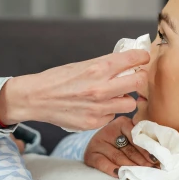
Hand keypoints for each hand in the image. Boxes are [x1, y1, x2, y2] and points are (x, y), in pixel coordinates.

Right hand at [0, 50, 148, 130]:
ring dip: (124, 98)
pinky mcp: (94, 122)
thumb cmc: (57, 79)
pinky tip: (96, 107)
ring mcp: (99, 107)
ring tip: (113, 95)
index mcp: (99, 68)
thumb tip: (127, 65)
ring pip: (130, 103)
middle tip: (133, 78)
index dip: (141, 57)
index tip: (142, 58)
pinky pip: (112, 116)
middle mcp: (101, 88)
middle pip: (138, 82)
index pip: (134, 59)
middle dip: (138, 79)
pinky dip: (108, 111)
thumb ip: (105, 66)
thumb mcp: (82, 65)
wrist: (36, 98)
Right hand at [84, 116, 157, 177]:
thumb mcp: (130, 138)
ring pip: (118, 157)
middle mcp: (109, 130)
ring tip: (141, 175)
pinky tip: (119, 174)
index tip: (156, 159)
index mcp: (122, 123)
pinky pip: (102, 163)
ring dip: (130, 167)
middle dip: (142, 161)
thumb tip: (158, 158)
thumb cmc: (119, 144)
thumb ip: (142, 143)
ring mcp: (99, 142)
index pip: (136, 136)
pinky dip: (111, 169)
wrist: (96, 148)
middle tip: (152, 170)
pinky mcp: (90, 154)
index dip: (147, 149)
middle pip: (129, 148)